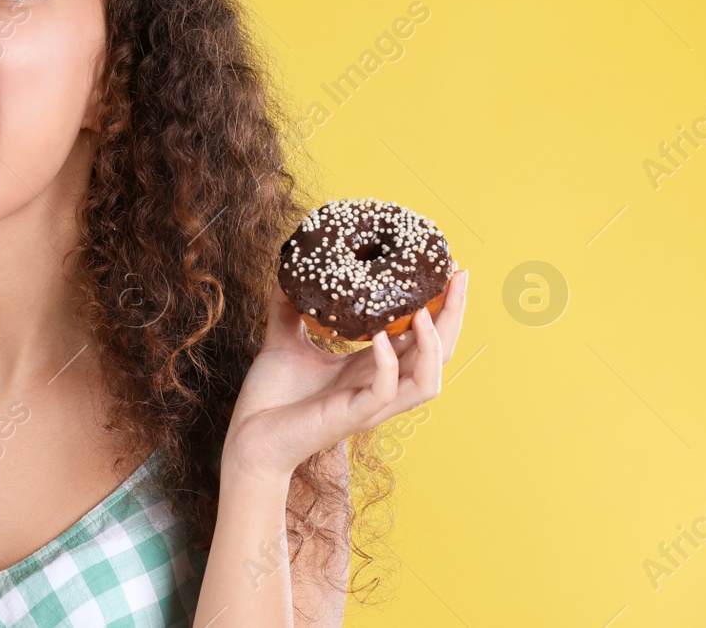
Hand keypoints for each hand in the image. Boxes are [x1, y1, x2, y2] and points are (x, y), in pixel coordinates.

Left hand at [222, 259, 469, 479]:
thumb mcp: (283, 340)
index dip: (440, 307)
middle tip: (457, 276)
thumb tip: (288, 268)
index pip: (422, 338)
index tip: (448, 270)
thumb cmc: (271, 395)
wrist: (248, 436)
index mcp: (372, 368)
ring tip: (424, 310)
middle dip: (453, 317)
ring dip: (433, 346)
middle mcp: (380, 387)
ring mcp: (369, 405)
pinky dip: (388, 364)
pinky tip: (381, 339)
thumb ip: (289, 307)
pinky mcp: (352, 417)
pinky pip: (384, 392)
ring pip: (427, 382)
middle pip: (438, 356)